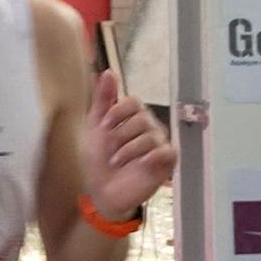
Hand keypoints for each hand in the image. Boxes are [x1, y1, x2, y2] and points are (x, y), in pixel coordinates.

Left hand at [82, 69, 176, 218]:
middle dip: (120, 135)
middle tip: (110, 149)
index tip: (103, 127)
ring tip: (117, 161)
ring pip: (150, 136)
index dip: (117, 113)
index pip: (133, 101)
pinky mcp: (167, 162)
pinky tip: (140, 164)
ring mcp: (159, 144)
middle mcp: (149, 127)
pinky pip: (166, 151)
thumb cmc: (96, 157)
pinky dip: (150, 157)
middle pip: (141, 118)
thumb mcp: (94, 126)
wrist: (100, 189)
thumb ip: (103, 99)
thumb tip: (108, 71)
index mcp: (132, 117)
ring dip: (127, 150)